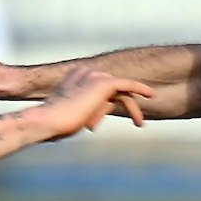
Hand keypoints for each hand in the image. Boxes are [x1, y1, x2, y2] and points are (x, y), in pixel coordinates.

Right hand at [30, 65, 151, 140]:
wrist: (48, 120)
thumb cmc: (53, 126)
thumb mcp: (69, 118)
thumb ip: (82, 114)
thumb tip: (93, 121)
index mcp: (74, 79)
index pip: (99, 90)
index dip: (103, 109)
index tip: (97, 125)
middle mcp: (85, 74)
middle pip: (112, 90)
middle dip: (123, 107)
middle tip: (138, 124)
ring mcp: (94, 77)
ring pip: (120, 92)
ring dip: (132, 109)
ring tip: (140, 124)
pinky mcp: (103, 83)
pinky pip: (127, 85)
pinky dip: (140, 88)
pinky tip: (151, 95)